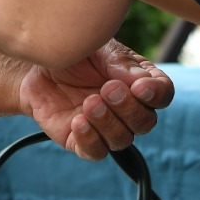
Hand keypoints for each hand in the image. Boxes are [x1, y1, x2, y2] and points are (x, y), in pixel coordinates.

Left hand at [19, 40, 174, 159]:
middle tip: (108, 89)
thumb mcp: (99, 48)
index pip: (162, 95)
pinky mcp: (82, 141)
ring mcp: (105, 127)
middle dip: (129, 108)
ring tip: (90, 103)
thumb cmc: (74, 54)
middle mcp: (127, 109)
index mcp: (139, 83)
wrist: (36, 66)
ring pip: (122, 140)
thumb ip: (121, 63)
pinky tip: (78, 121)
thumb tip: (144, 81)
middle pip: (145, 122)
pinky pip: (95, 151)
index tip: (140, 87)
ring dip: (109, 123)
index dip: (157, 94)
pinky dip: (90, 139)